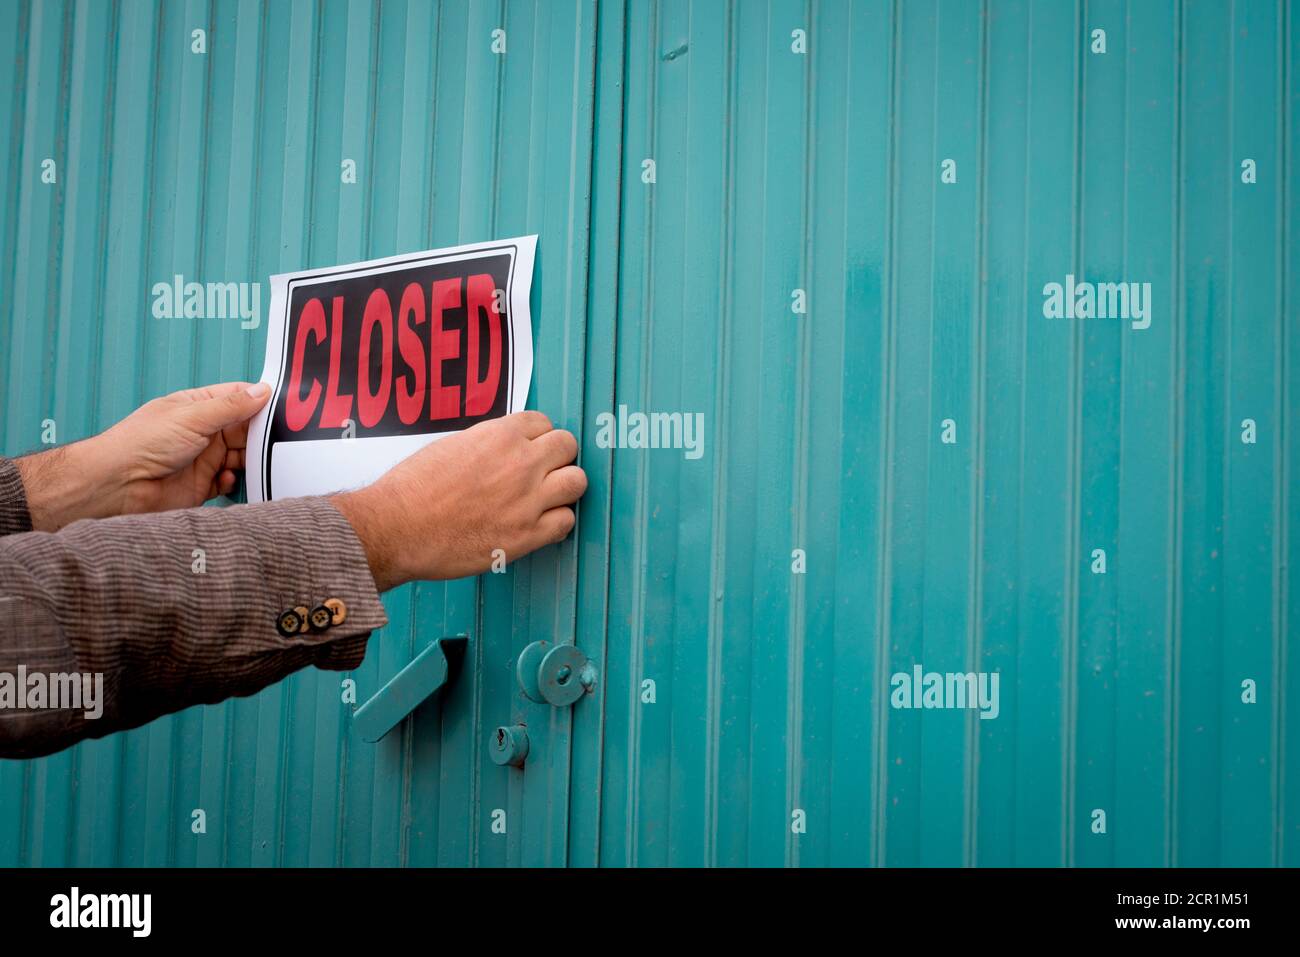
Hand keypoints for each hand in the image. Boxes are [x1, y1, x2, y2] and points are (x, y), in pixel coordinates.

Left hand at [17, 382, 271, 530]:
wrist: (117, 486)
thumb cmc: (141, 443)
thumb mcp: (193, 417)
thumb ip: (231, 406)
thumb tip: (262, 390)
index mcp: (197, 407)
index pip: (237, 398)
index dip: (259, 400)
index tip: (284, 405)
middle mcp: (202, 432)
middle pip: (244, 429)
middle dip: (259, 434)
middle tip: (279, 437)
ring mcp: (203, 459)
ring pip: (240, 456)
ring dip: (249, 459)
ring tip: (255, 460)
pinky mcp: (202, 485)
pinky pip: (230, 482)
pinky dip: (234, 481)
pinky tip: (226, 479)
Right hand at [332, 412, 586, 590]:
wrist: (397, 527)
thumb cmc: (414, 489)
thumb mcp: (451, 444)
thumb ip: (487, 443)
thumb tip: (504, 448)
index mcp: (501, 435)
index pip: (543, 422)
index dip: (536, 437)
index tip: (528, 449)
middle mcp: (521, 463)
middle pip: (567, 446)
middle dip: (556, 457)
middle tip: (541, 471)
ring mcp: (528, 500)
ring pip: (577, 482)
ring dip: (564, 487)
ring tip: (545, 497)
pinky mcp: (527, 535)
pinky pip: (566, 522)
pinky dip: (556, 522)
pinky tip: (538, 523)